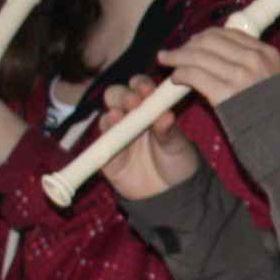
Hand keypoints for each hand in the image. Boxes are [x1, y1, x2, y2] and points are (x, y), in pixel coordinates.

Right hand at [95, 76, 202, 200]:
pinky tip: (110, 126)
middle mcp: (130, 118)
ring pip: (108, 115)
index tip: (148, 90)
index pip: (140, 88)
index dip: (141, 86)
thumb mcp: (178, 145)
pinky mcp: (106, 154)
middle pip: (118, 96)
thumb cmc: (177, 162)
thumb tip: (165, 115)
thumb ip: (169, 131)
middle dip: (124, 95)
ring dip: (114, 111)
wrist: (171, 194)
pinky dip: (105, 133)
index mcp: (150, 109)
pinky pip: (101, 141)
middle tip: (134, 101)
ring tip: (121, 113)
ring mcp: (117, 135)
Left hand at [157, 27, 279, 112]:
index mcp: (267, 53)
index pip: (228, 34)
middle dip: (188, 45)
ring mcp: (241, 76)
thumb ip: (252, 64)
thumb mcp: (273, 80)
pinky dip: (181, 74)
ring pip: (198, 56)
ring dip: (177, 57)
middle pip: (210, 41)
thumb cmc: (276, 113)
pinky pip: (194, 75)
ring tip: (166, 60)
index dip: (204, 37)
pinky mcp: (225, 94)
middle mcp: (254, 60)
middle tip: (174, 52)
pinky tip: (176, 79)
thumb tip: (218, 54)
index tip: (192, 44)